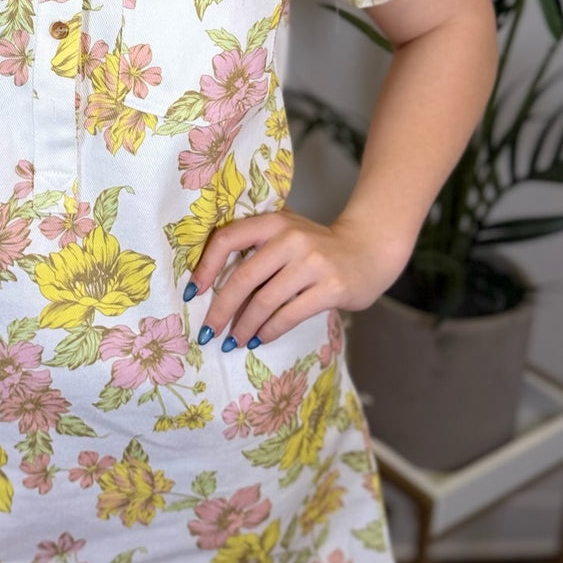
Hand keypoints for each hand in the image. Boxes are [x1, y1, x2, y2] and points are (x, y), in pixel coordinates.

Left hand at [187, 209, 410, 348]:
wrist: (369, 250)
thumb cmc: (317, 246)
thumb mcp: (286, 232)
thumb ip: (256, 246)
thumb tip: (210, 285)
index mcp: (274, 221)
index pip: (228, 238)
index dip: (206, 267)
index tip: (193, 293)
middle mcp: (291, 238)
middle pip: (243, 278)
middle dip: (220, 310)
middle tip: (207, 332)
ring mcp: (313, 263)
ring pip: (265, 301)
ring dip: (244, 326)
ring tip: (233, 341)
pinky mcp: (331, 287)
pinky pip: (289, 315)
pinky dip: (269, 331)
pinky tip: (259, 339)